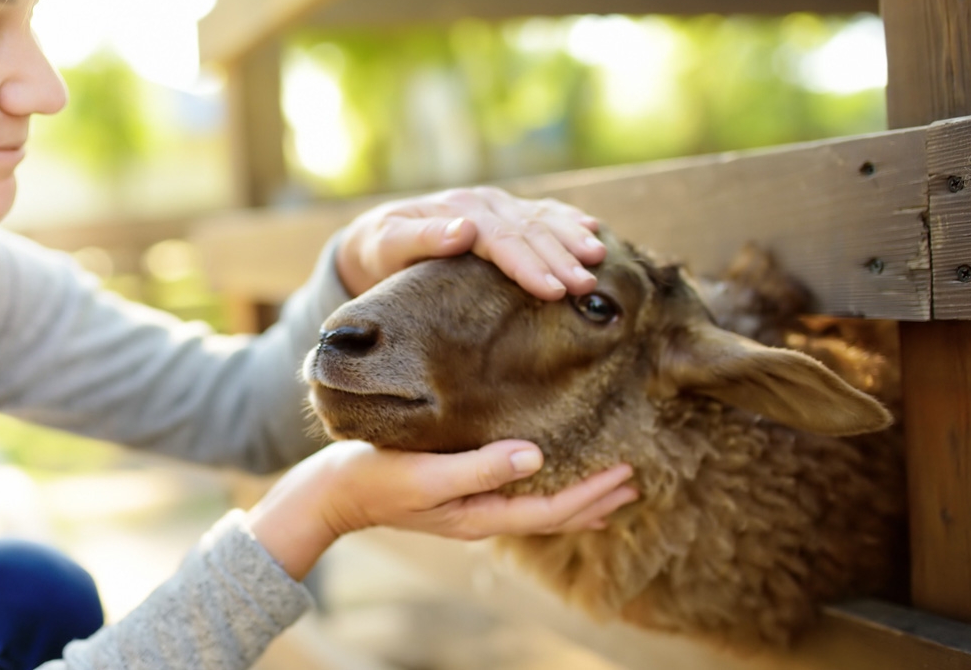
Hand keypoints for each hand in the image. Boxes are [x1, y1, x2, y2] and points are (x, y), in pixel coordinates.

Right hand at [245, 440, 637, 579]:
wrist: (332, 492)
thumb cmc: (374, 477)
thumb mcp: (425, 473)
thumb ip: (479, 467)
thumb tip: (534, 455)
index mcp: (480, 514)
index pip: (551, 510)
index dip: (592, 494)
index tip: (628, 472)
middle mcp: (483, 516)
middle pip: (554, 515)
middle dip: (597, 500)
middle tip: (638, 479)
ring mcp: (472, 507)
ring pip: (539, 507)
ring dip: (579, 497)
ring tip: (611, 484)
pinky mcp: (461, 491)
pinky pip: (519, 494)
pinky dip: (548, 488)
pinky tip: (552, 471)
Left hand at [336, 187, 606, 298]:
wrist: (376, 238)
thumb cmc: (380, 250)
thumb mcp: (387, 245)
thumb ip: (422, 238)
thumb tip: (463, 230)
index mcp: (458, 211)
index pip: (501, 239)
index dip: (528, 264)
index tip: (553, 290)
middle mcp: (482, 203)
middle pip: (528, 231)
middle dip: (560, 258)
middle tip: (586, 285)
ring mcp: (496, 205)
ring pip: (541, 220)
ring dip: (572, 237)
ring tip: (599, 257)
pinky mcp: (504, 213)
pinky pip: (542, 213)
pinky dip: (568, 220)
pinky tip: (593, 228)